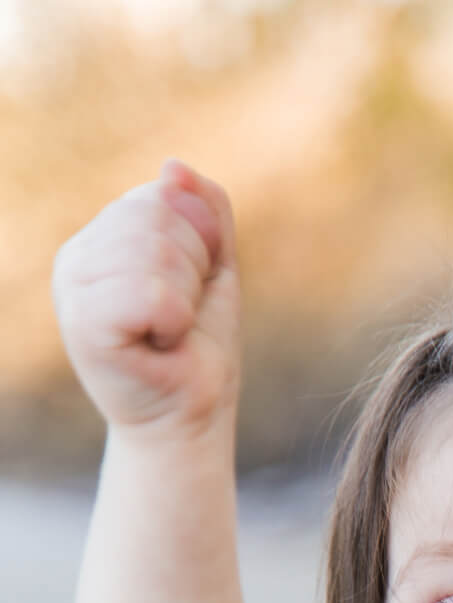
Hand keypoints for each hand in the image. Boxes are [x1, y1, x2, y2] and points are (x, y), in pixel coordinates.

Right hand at [52, 160, 239, 437]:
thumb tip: (173, 167)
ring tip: (170, 333)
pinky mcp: (82, 324)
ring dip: (185, 299)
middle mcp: (77, 257)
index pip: (162, 196)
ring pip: (155, 252)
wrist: (191, 420)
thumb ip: (205, 211)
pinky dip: (173, 320)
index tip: (190, 292)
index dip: (200, 244)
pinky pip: (148, 291)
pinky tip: (161, 343)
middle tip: (181, 319)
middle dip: (194, 270)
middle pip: (157, 217)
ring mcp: (73, 289)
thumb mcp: (214, 267)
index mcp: (103, 238)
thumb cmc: (199, 351)